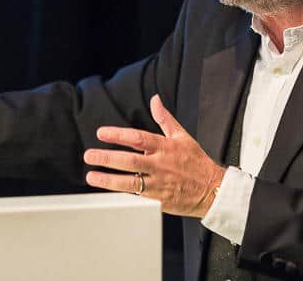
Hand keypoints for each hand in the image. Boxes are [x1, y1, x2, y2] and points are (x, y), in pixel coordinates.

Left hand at [83, 94, 225, 217]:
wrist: (212, 190)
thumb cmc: (196, 162)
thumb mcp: (182, 136)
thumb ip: (165, 119)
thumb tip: (155, 100)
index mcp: (165, 147)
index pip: (138, 138)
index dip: (118, 135)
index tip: (101, 133)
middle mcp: (160, 165)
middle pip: (130, 161)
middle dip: (107, 158)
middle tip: (89, 155)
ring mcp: (159, 184)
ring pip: (130, 183)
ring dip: (108, 179)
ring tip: (92, 176)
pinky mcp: (158, 201)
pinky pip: (136, 198)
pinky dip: (121, 195)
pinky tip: (107, 192)